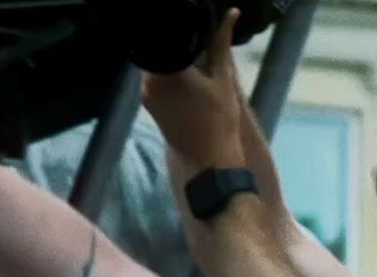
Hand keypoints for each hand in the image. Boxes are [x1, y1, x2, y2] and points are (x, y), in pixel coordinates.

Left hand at [141, 9, 247, 169]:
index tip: (194, 29)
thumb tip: (231, 13)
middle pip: (158, 47)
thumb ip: (222, 42)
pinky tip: (189, 82)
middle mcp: (149, 80)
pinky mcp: (148, 105)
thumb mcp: (224, 78)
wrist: (209, 162)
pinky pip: (154, 79)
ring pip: (156, 63)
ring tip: (196, 65)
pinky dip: (168, 74)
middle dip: (177, 44)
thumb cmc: (220, 122)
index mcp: (168, 69)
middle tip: (199, 46)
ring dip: (172, 59)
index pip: (167, 35)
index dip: (180, 28)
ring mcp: (146, 94)